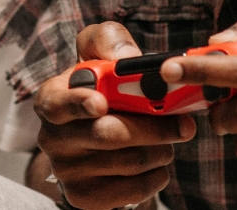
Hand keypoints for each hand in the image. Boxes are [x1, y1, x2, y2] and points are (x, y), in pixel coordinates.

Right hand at [34, 22, 196, 209]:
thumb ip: (108, 41)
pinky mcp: (84, 197)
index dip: (78, 103)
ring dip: (161, 149)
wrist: (101, 129)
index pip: (58, 102)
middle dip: (153, 127)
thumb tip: (127, 59)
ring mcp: (66, 171)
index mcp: (52, 96)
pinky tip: (160, 162)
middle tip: (184, 124)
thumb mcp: (100, 50)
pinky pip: (131, 191)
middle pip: (107, 134)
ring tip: (172, 138)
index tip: (102, 103)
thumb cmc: (102, 82)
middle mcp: (52, 136)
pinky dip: (156, 176)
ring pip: (127, 162)